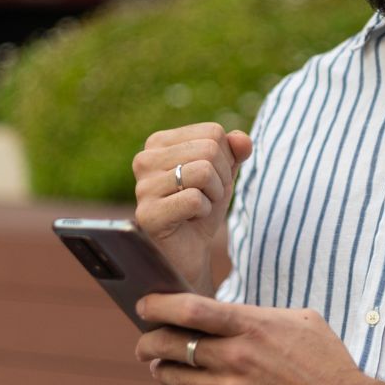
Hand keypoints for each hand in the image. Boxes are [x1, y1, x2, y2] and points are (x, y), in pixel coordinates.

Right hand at [133, 123, 251, 293]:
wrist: (189, 252)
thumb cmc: (203, 208)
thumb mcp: (223, 173)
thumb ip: (235, 151)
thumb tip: (242, 140)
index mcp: (159, 142)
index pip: (213, 132)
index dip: (226, 159)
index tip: (210, 180)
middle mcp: (144, 159)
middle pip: (209, 149)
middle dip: (221, 178)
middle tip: (206, 197)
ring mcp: (142, 187)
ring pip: (203, 171)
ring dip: (214, 195)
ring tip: (197, 208)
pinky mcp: (147, 214)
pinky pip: (195, 199)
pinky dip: (204, 212)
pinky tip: (189, 221)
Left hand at [134, 293, 384, 384]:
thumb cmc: (328, 362)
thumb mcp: (300, 321)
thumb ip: (260, 316)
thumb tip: (231, 316)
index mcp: (252, 326)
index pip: (191, 310)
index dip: (160, 305)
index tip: (145, 304)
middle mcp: (236, 358)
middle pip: (172, 345)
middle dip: (149, 341)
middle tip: (144, 340)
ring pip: (179, 378)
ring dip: (166, 368)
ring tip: (162, 363)